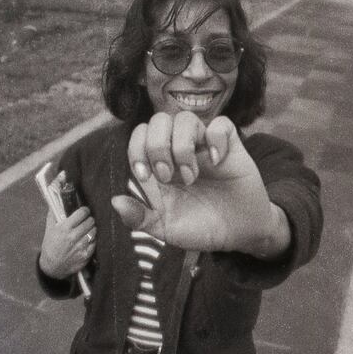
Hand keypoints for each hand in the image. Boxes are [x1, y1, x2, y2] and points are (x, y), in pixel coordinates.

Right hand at [39, 207, 96, 278]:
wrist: (52, 266)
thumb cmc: (50, 245)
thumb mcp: (49, 228)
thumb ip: (54, 214)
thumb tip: (58, 201)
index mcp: (64, 228)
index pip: (82, 213)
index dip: (85, 210)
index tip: (84, 211)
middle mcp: (73, 236)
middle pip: (90, 221)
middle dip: (89, 219)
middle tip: (87, 220)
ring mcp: (80, 246)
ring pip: (94, 231)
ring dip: (92, 229)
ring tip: (88, 229)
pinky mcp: (86, 255)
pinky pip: (95, 243)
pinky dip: (92, 240)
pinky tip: (88, 240)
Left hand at [111, 112, 289, 255]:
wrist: (237, 235)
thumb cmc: (199, 227)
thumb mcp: (165, 228)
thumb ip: (139, 218)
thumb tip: (115, 201)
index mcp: (160, 164)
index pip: (139, 136)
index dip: (136, 149)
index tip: (144, 176)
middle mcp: (179, 150)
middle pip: (159, 120)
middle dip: (157, 146)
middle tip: (167, 176)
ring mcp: (204, 147)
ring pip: (186, 118)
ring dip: (182, 145)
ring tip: (190, 175)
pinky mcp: (230, 147)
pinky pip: (222, 124)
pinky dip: (216, 138)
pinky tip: (217, 161)